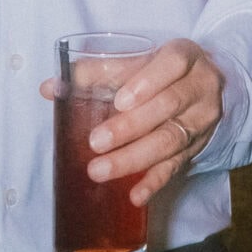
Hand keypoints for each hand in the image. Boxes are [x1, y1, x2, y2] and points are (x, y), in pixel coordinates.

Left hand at [37, 38, 223, 209]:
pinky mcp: (197, 146)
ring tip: (100, 170)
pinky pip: (176, 166)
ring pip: (171, 139)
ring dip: (134, 158)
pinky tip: (135, 195)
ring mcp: (201, 119)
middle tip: (96, 142)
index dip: (148, 81)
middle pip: (168, 105)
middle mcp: (200, 87)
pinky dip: (154, 182)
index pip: (173, 63)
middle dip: (130, 126)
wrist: (201, 87)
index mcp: (185, 56)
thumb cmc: (161, 72)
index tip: (120, 100)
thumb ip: (95, 72)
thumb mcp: (136, 63)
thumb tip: (50, 87)